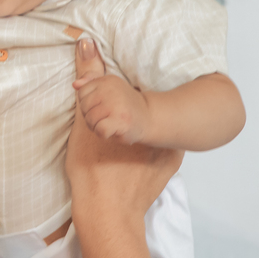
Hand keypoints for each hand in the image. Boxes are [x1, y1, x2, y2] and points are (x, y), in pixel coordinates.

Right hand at [67, 37, 182, 222]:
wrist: (107, 214)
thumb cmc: (93, 169)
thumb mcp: (85, 120)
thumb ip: (90, 78)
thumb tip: (87, 43)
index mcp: (147, 111)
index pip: (140, 85)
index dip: (124, 86)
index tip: (115, 88)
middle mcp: (168, 125)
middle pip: (149, 104)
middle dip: (134, 103)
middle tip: (115, 112)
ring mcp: (173, 146)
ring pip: (157, 124)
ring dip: (142, 123)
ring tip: (121, 134)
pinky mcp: (172, 164)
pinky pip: (162, 144)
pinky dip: (148, 143)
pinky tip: (131, 153)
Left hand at [73, 42, 150, 143]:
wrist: (149, 118)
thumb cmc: (123, 106)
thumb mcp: (108, 90)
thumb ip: (90, 85)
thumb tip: (75, 84)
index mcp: (107, 80)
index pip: (82, 92)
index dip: (88, 104)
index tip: (102, 107)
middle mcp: (111, 89)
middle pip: (84, 107)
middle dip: (90, 116)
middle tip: (106, 117)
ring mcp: (116, 104)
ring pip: (90, 120)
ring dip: (97, 127)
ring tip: (110, 123)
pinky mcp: (120, 120)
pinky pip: (99, 130)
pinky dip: (104, 134)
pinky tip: (113, 130)